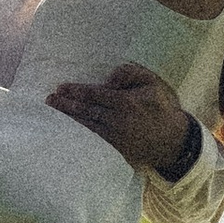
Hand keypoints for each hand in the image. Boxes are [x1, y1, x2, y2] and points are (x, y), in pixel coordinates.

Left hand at [47, 63, 199, 177]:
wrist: (174, 140)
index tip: (61, 88)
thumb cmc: (162, 107)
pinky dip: (79, 134)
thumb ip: (130, 73)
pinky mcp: (116, 149)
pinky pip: (93, 140)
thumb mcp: (152, 82)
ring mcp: (116, 137)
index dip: (76, 91)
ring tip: (54, 112)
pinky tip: (68, 130)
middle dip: (66, 105)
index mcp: (126, 102)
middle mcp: (118, 120)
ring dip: (68, 119)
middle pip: (86, 110)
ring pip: (86, 126)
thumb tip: (109, 79)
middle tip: (50, 100)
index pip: (94, 94)